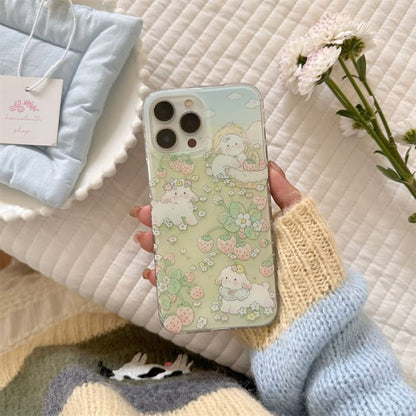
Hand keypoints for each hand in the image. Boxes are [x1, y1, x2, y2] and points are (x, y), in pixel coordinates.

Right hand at [130, 161, 300, 285]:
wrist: (309, 314)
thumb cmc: (307, 264)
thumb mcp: (299, 221)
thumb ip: (285, 194)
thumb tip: (268, 164)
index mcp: (244, 228)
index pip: (212, 208)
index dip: (190, 197)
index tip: (171, 186)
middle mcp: (228, 247)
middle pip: (191, 229)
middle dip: (165, 219)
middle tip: (146, 212)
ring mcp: (220, 271)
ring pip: (183, 254)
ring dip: (159, 245)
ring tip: (144, 238)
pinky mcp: (215, 294)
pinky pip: (186, 284)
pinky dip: (166, 279)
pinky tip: (154, 272)